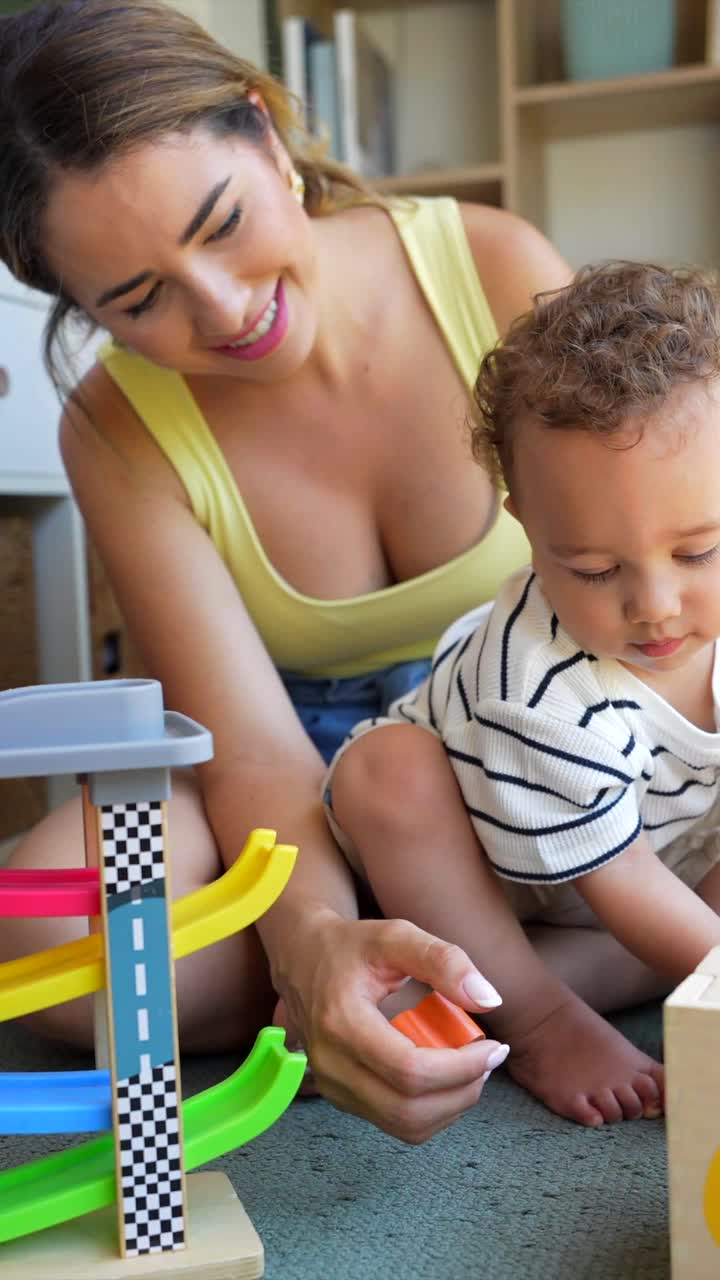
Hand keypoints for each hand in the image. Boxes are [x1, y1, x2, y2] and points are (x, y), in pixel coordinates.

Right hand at [273, 911, 508, 1142]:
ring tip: (472, 1068)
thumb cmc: (352, 946)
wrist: (303, 959)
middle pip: (410, 1109)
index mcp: (342, 1023)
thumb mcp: (397, 936)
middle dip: (463, 1090)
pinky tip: (446, 1077)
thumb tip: (490, 1000)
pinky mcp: (340, 1098)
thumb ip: (444, 961)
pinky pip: (396, 1123)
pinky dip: (432, 1110)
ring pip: (406, 1125)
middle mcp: (331, 1065)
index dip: (462, 1067)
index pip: (411, 1071)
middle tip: (489, 1059)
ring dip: (451, 1105)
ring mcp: (332, 1087)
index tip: (493, 1046)